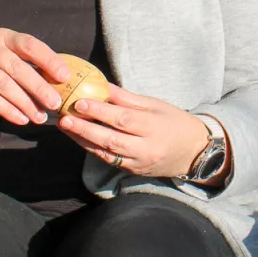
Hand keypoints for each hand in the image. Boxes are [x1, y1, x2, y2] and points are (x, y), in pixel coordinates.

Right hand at [0, 29, 69, 124]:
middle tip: (56, 103)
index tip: (65, 76)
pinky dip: (7, 110)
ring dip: (25, 103)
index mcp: (2, 36)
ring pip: (4, 85)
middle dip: (39, 87)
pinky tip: (21, 118)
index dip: (49, 60)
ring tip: (40, 116)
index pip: (29, 44)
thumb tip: (56, 80)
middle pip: (17, 68)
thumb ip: (22, 61)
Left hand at [57, 84, 221, 180]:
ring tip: (65, 127)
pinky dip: (92, 149)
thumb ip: (127, 98)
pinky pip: (108, 160)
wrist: (193, 153)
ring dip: (83, 140)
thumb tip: (101, 85)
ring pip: (106, 152)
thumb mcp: (156, 105)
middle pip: (111, 139)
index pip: (124, 119)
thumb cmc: (175, 122)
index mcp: (154, 126)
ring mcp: (137, 162)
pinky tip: (78, 138)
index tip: (80, 102)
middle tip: (65, 117)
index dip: (101, 111)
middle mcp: (145, 148)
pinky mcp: (131, 171)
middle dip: (85, 128)